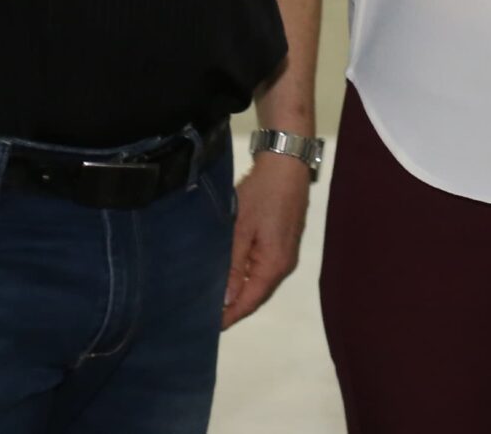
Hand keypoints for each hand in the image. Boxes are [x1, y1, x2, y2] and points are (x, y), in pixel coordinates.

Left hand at [220, 150, 310, 328]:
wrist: (286, 163)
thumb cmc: (262, 195)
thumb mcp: (240, 229)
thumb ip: (232, 266)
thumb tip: (226, 300)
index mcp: (274, 265)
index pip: (250, 301)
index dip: (229, 315)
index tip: (207, 327)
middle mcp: (284, 264)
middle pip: (256, 293)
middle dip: (232, 305)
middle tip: (204, 311)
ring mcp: (286, 252)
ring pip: (258, 280)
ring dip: (238, 288)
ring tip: (212, 293)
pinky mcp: (283, 240)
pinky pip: (262, 266)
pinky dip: (246, 273)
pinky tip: (229, 270)